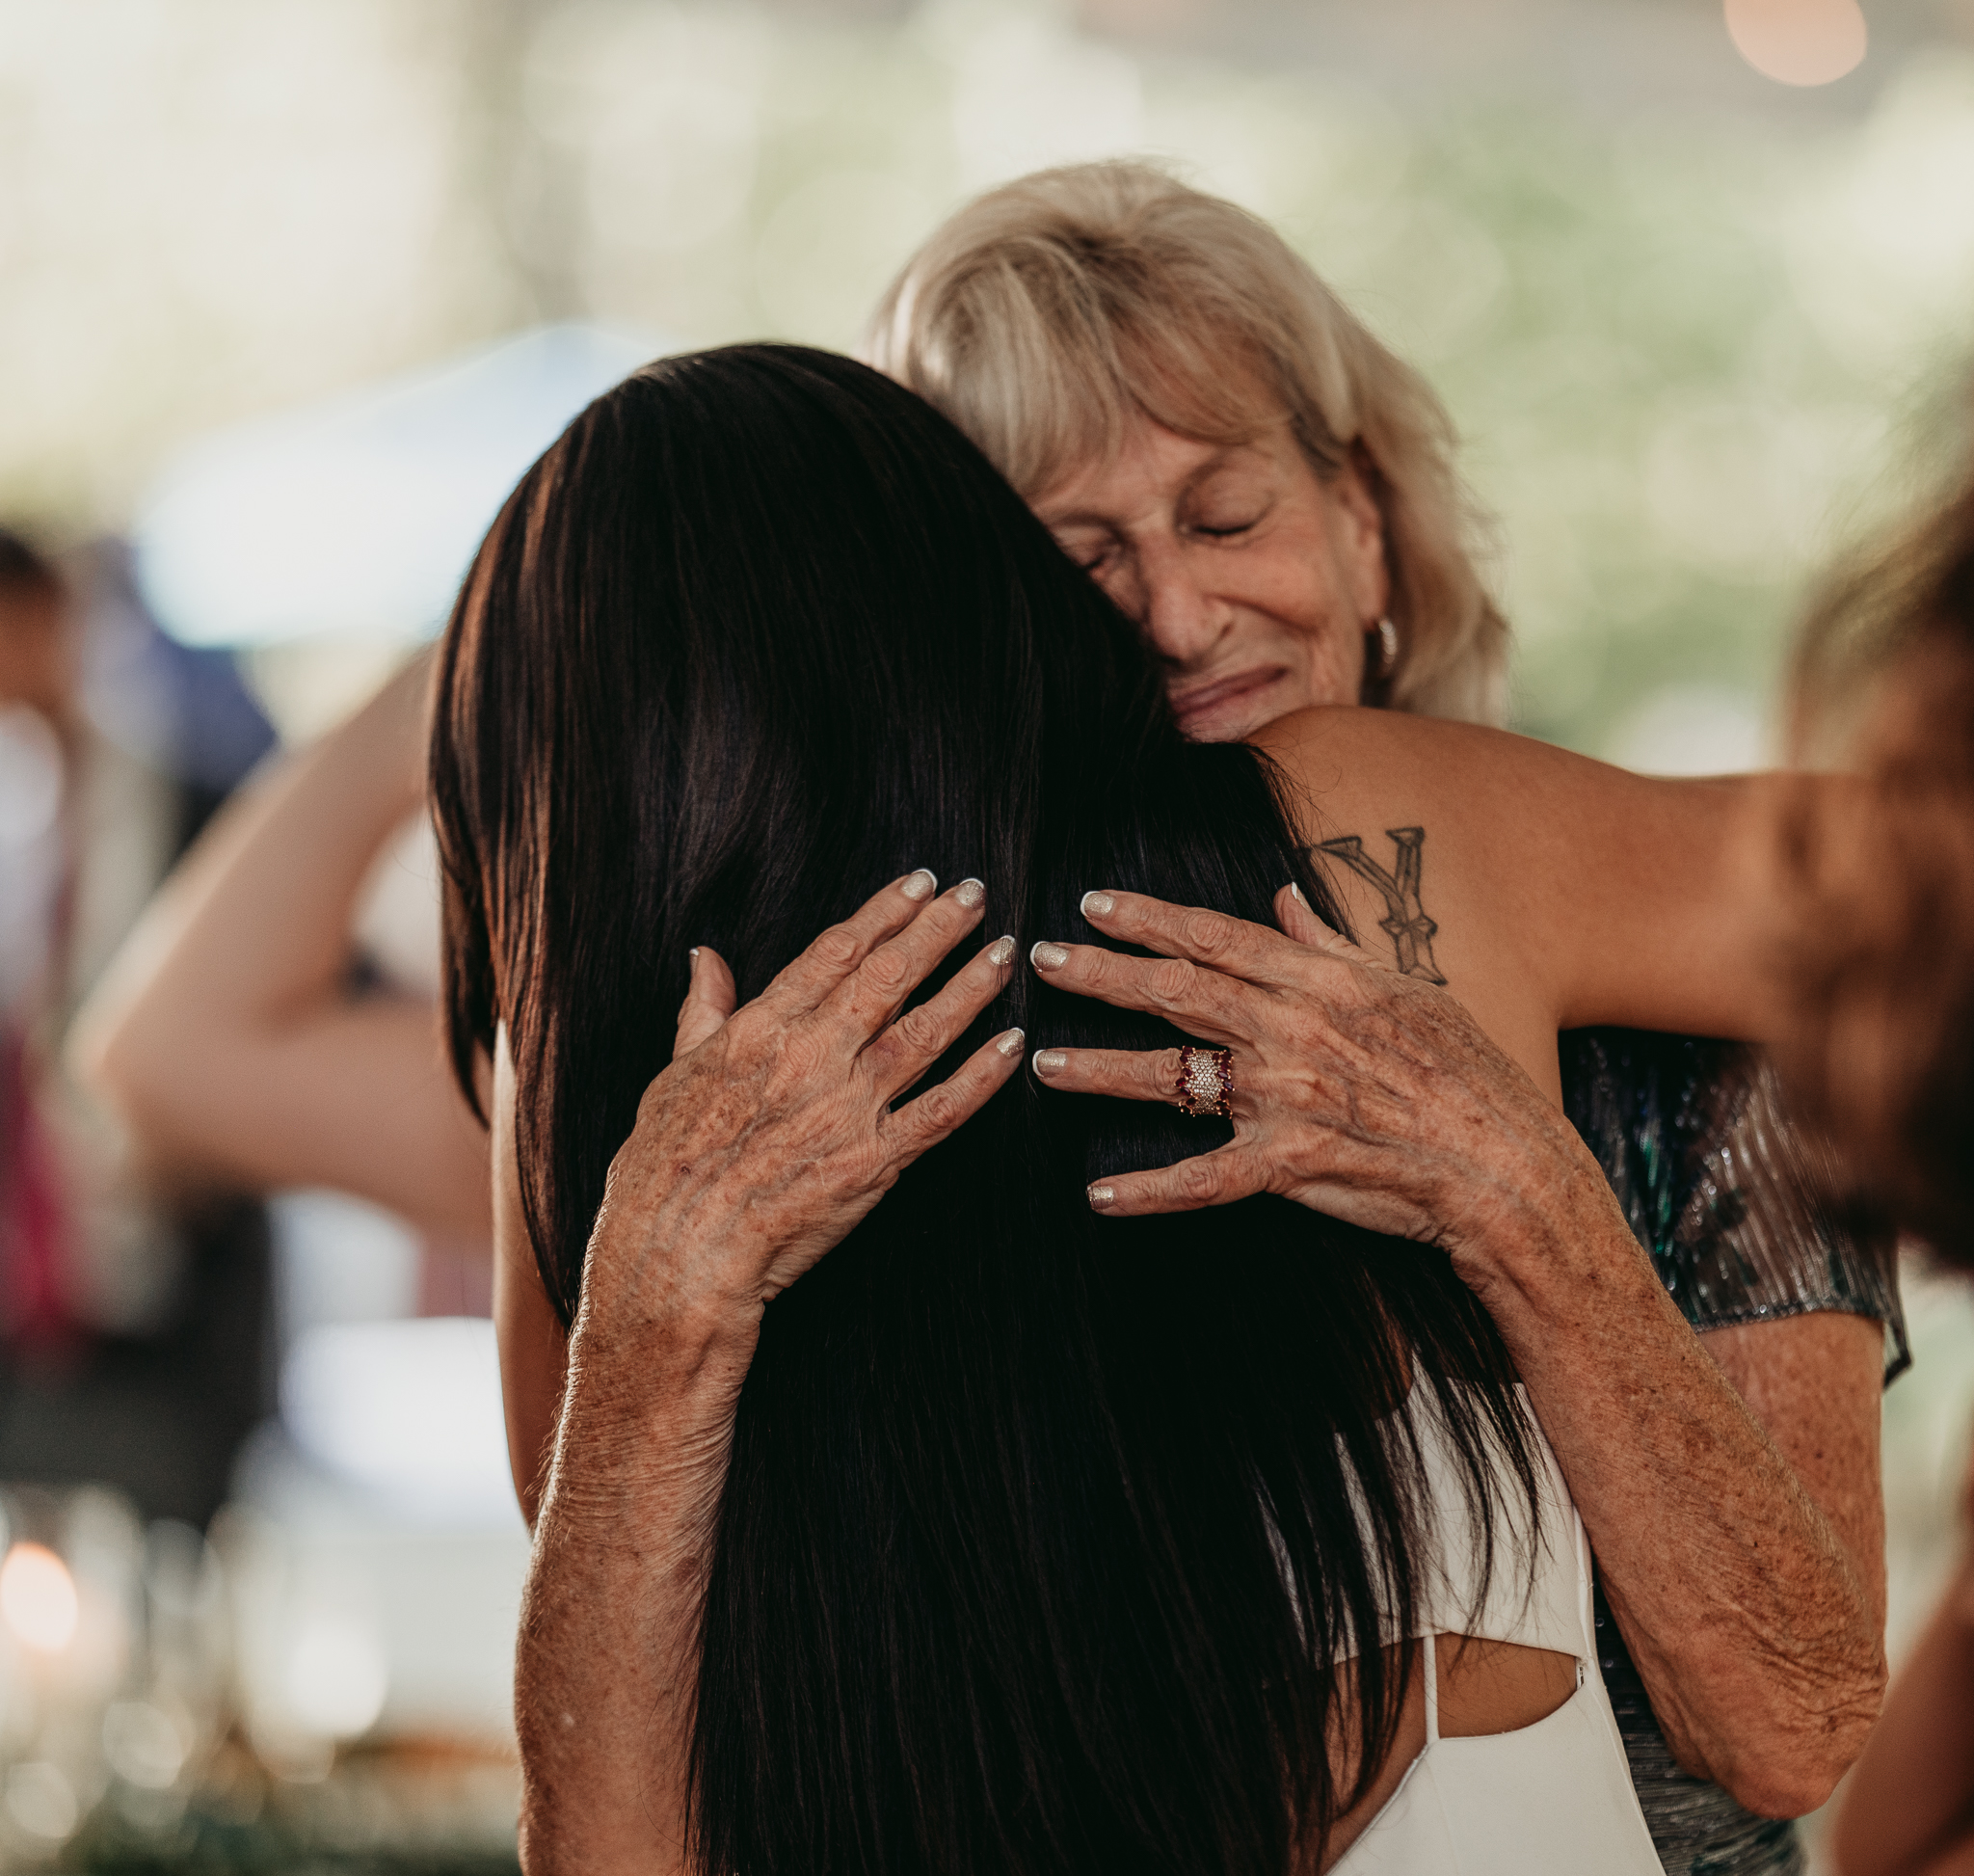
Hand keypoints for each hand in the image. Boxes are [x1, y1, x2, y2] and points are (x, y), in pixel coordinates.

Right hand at [577, 871, 1022, 1343]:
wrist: (678, 1252)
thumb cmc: (663, 1167)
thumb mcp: (673, 1073)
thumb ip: (704, 1011)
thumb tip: (706, 957)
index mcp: (761, 1030)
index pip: (836, 952)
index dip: (884, 912)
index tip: (920, 883)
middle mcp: (812, 1058)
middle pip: (889, 977)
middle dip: (938, 930)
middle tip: (976, 894)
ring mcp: (848, 1109)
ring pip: (925, 1032)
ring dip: (971, 987)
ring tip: (1005, 952)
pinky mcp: (875, 1162)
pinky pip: (943, 1111)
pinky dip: (983, 1076)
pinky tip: (1014, 1044)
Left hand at [1028, 885, 1594, 1263]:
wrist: (1508, 1165)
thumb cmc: (1468, 1075)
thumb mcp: (1406, 990)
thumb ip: (1331, 946)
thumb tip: (1285, 898)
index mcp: (1320, 983)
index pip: (1215, 938)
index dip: (1148, 918)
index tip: (1092, 902)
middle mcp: (1294, 1030)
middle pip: (1177, 993)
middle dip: (1101, 973)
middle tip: (1039, 958)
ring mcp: (1288, 1098)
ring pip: (1173, 1078)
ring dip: (1100, 1070)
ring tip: (1043, 1063)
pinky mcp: (1289, 1166)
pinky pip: (1203, 1180)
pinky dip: (1148, 1190)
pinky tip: (1098, 1196)